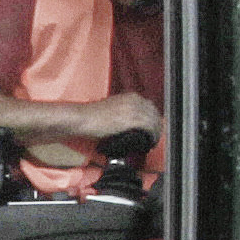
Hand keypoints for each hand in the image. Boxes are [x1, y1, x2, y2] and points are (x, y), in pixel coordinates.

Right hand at [34, 92, 159, 147]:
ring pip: (154, 122)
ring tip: (152, 143)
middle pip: (155, 114)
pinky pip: (150, 128)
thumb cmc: (92, 117)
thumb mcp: (112, 109)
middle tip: (154, 138)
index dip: (153, 120)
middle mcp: (135, 100)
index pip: (150, 107)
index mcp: (131, 96)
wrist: (83, 118)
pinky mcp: (131, 119)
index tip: (152, 130)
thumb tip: (132, 125)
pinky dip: (152, 136)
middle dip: (157, 127)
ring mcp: (134, 109)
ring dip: (156, 133)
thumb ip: (124, 113)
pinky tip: (149, 143)